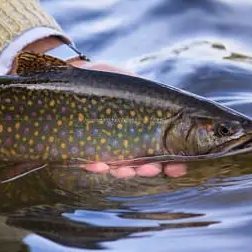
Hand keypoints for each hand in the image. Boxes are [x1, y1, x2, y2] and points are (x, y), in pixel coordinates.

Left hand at [76, 63, 187, 178]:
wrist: (74, 79)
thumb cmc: (105, 82)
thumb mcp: (127, 83)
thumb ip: (144, 92)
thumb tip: (163, 101)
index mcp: (143, 129)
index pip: (162, 150)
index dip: (172, 162)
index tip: (177, 168)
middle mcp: (127, 142)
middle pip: (142, 164)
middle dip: (149, 169)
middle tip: (151, 169)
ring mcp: (107, 148)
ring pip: (119, 168)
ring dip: (125, 172)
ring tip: (126, 170)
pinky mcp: (85, 150)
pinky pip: (92, 163)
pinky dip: (96, 167)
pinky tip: (99, 165)